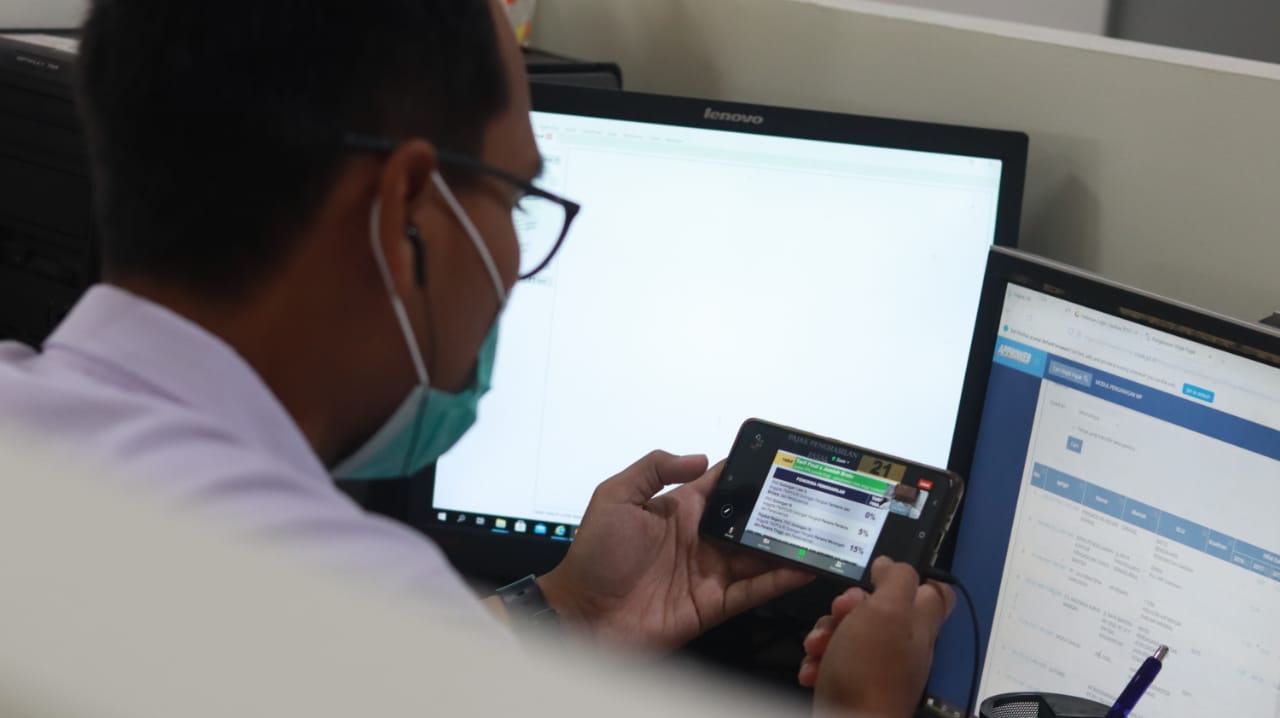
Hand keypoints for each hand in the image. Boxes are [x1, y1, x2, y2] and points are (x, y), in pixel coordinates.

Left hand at [537, 451, 812, 648]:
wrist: (584, 615)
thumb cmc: (594, 555)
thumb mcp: (616, 496)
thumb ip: (655, 468)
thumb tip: (701, 457)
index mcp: (681, 509)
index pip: (725, 485)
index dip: (752, 473)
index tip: (785, 462)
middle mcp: (702, 538)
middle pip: (752, 520)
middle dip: (782, 510)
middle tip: (818, 499)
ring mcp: (710, 572)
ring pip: (760, 555)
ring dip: (789, 545)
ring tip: (823, 532)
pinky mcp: (714, 604)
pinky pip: (754, 590)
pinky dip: (781, 580)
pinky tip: (806, 568)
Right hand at [804, 558, 954, 717]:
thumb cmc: (870, 673)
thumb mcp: (887, 610)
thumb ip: (895, 580)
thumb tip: (890, 564)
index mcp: (918, 624)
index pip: (935, 592)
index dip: (910, 577)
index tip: (882, 574)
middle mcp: (902, 645)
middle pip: (876, 609)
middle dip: (847, 606)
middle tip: (841, 613)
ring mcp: (877, 666)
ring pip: (848, 632)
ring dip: (826, 634)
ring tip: (820, 647)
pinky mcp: (852, 683)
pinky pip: (833, 660)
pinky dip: (819, 661)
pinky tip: (815, 667)